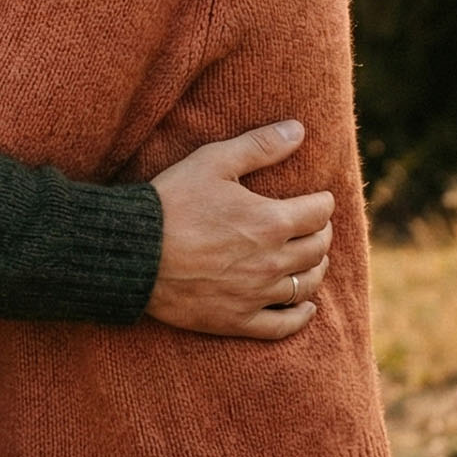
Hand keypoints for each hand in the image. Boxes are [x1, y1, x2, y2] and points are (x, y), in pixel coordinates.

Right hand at [144, 120, 335, 338]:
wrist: (133, 251)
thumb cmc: (172, 201)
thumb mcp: (213, 161)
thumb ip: (260, 146)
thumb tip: (299, 130)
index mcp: (271, 221)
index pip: (319, 213)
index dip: (323, 203)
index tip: (319, 199)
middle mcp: (272, 261)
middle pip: (317, 249)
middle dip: (321, 234)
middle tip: (316, 226)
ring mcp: (256, 294)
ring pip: (305, 286)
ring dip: (315, 270)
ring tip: (313, 261)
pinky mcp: (238, 320)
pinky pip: (283, 325)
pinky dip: (301, 316)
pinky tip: (306, 308)